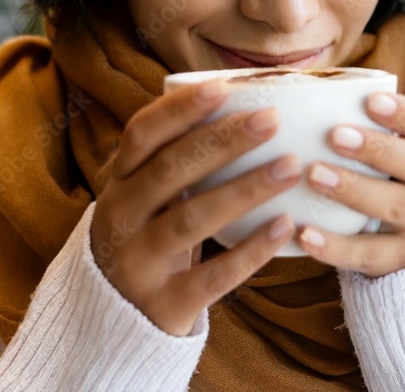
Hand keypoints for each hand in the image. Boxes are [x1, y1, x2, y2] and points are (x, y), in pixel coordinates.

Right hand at [90, 80, 300, 335]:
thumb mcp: (147, 194)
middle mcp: (120, 218)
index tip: (223, 87)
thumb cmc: (150, 234)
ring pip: (192, 219)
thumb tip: (242, 100)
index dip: (180, 109)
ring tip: (290, 167)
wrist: (114, 318)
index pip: (141, 134)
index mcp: (118, 182)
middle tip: (271, 119)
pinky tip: (285, 226)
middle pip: (170, 170)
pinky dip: (251, 250)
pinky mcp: (164, 304)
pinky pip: (213, 275)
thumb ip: (178, 157)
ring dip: (244, 189)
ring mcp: (138, 263)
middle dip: (223, 141)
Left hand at [295, 92, 404, 277]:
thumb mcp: (394, 156)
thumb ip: (363, 127)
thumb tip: (305, 85)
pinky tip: (305, 233)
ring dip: (353, 189)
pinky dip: (335, 247)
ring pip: (395, 208)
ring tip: (314, 174)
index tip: (370, 100)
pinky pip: (368, 255)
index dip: (404, 112)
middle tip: (334, 135)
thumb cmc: (391, 182)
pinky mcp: (398, 262)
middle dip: (376, 149)